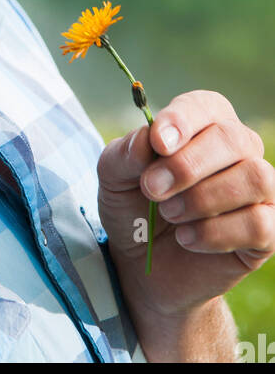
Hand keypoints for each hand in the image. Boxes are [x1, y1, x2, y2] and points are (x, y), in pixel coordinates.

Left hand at [97, 90, 274, 354]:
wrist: (146, 266)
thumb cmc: (134, 206)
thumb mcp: (114, 177)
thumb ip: (126, 153)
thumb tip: (148, 140)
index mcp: (203, 122)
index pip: (205, 106)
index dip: (183, 120)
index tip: (158, 143)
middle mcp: (239, 149)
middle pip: (232, 139)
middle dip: (187, 165)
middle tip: (152, 189)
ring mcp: (259, 190)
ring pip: (255, 177)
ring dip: (204, 198)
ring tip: (169, 214)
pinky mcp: (269, 231)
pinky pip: (261, 224)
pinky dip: (218, 233)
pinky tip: (188, 239)